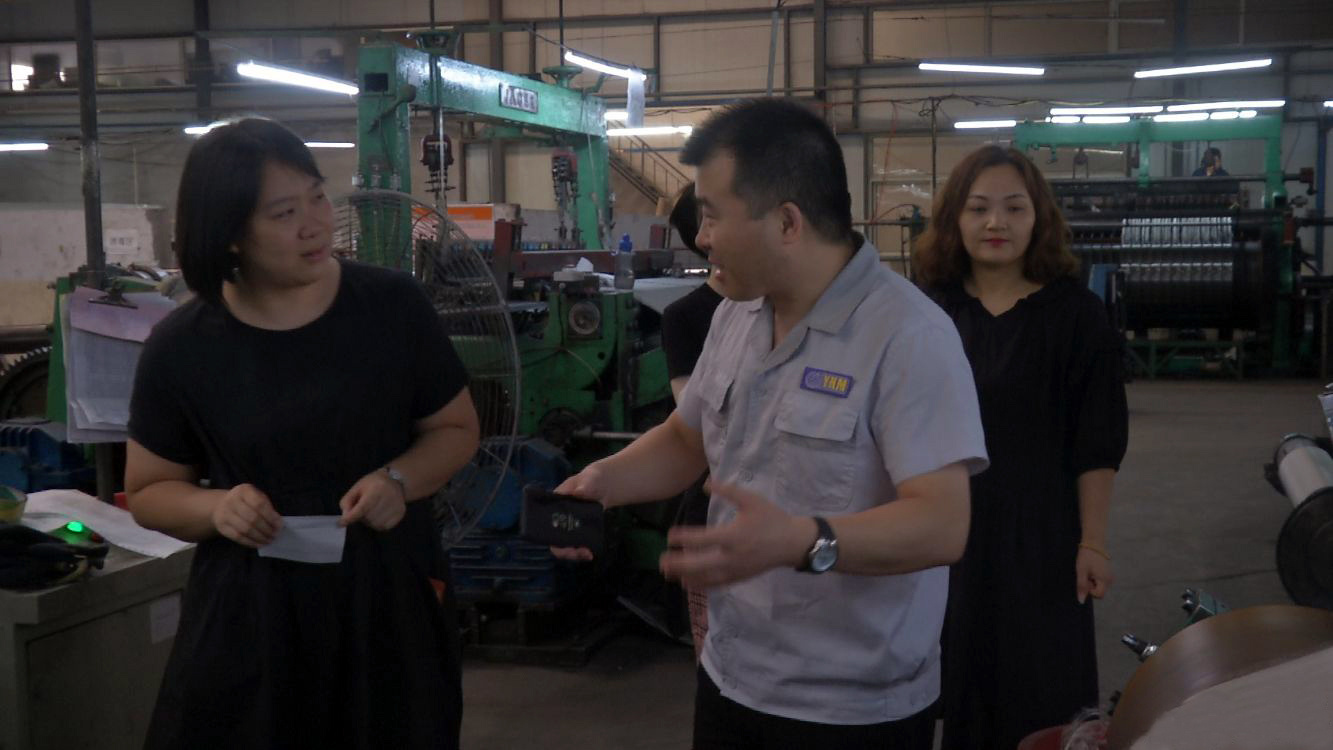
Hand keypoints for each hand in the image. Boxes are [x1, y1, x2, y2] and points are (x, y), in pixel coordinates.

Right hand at [212, 483, 281, 547]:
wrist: (220, 505)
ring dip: (260, 537)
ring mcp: (224, 514)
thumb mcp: (256, 497)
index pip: (259, 504)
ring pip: (245, 529)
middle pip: (252, 518)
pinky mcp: (221, 527)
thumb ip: (267, 507)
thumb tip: (277, 523)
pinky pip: (237, 537)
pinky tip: (259, 544)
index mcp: (244, 490)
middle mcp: (232, 501)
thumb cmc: (245, 501)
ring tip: (269, 540)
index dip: (271, 516)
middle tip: (275, 535)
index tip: (280, 526)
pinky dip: (250, 542)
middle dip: (266, 529)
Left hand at [338, 470, 406, 530]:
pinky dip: (378, 524)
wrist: (395, 480)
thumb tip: (345, 517)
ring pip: (376, 524)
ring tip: (371, 512)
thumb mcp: (357, 487)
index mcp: (377, 488)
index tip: (341, 523)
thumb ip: (347, 501)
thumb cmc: (373, 483)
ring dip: (369, 522)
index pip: (362, 508)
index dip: (350, 517)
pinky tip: (379, 515)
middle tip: (362, 510)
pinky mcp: (400, 513)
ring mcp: (397, 506)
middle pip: (368, 518)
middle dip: (361, 517)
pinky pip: (384, 527)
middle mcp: (389, 497)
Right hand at [549, 464, 608, 561]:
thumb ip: (583, 486)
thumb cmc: (591, 480)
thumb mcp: (588, 479)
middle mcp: (558, 518)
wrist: (603, 486)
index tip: (561, 543)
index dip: (549, 536)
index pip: (544, 523)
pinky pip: (575, 544)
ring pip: (564, 545)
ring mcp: (568, 526)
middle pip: (553, 540)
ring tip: (589, 554)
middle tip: (581, 552)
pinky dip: (581, 551)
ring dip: (574, 554)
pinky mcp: (579, 531)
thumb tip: (577, 493)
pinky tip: (591, 552)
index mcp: (554, 505)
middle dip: (565, 551)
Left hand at [659, 482, 811, 589]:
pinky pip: (717, 584)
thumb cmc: (771, 519)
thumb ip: (728, 491)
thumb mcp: (751, 499)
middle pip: (699, 564)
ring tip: (669, 574)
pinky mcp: (740, 578)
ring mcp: (736, 570)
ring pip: (706, 578)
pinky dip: (701, 585)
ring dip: (686, 576)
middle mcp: (732, 556)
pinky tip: (689, 583)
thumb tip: (706, 485)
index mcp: (733, 536)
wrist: (793, 542)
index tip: (670, 536)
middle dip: (678, 564)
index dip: (683, 539)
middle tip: (661, 561)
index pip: (701, 540)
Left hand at [1076, 545, 1113, 603]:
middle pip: (1100, 591)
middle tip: (1086, 574)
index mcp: (1105, 580)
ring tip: (1088, 571)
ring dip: (1092, 582)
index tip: (1085, 580)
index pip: (1099, 595)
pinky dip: (1095, 578)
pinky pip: (1101, 581)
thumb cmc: (1086, 557)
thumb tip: (1081, 601)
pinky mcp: (1108, 573)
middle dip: (1091, 586)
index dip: (1089, 590)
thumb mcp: (1081, 572)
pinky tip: (1092, 569)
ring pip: (1100, 586)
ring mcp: (1110, 576)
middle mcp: (1110, 579)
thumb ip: (1081, 586)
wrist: (1093, 543)